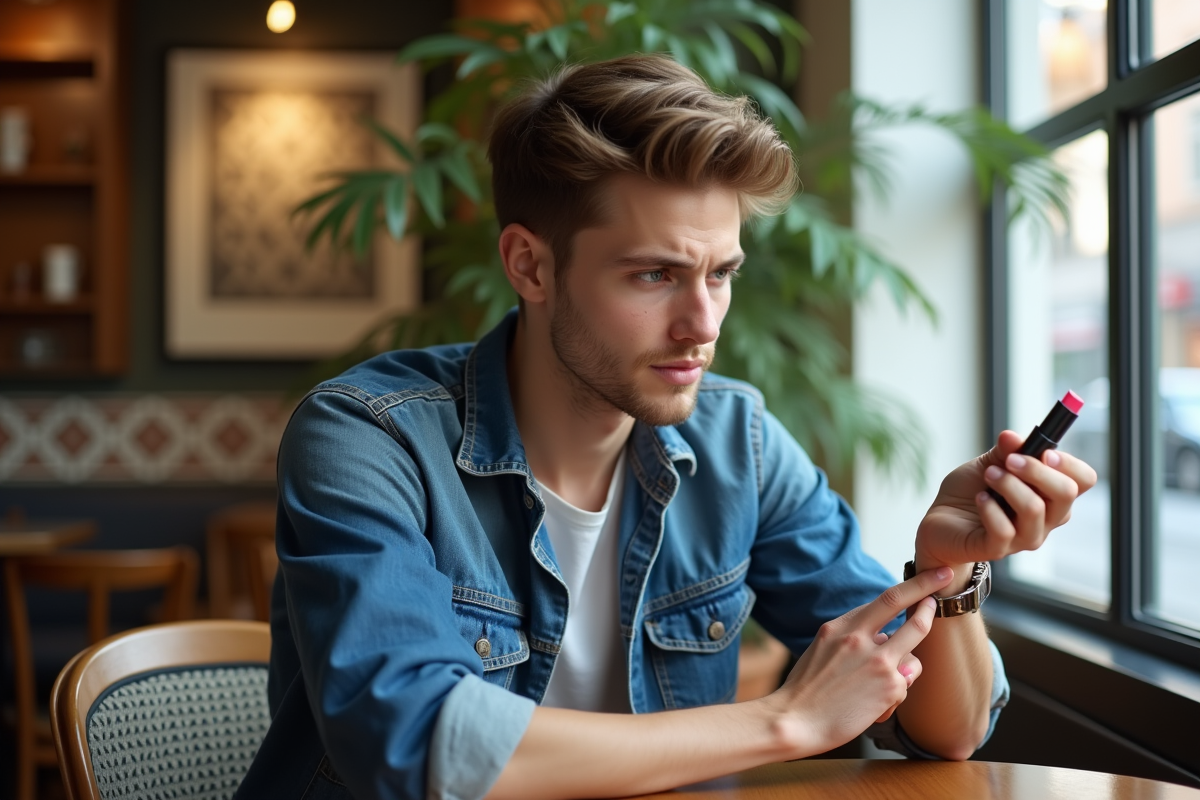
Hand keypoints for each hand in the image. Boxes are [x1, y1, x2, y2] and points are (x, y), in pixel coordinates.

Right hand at [766, 567, 953, 755]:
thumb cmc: (805, 689)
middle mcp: (860, 639)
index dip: (917, 585)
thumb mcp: (823, 648)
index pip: (888, 599)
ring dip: (904, 671)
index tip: (936, 574)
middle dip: (932, 604)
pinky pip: (905, 687)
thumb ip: (853, 637)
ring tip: (878, 689)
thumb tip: (885, 636)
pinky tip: (871, 708)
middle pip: (913, 617)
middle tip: (946, 591)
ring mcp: (877, 663)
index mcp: (841, 626)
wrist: (793, 720)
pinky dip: (893, 697)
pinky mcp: (889, 688)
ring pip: (914, 657)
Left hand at [915, 431, 1097, 580]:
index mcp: (1050, 494)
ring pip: (1034, 509)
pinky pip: (1004, 530)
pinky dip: (990, 508)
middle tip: (1009, 460)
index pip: (1083, 479)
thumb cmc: (971, 492)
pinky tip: (979, 499)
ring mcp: (1024, 537)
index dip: (1070, 464)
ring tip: (988, 476)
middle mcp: (1045, 519)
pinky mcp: (998, 549)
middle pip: (1066, 493)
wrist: (941, 520)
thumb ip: (1005, 451)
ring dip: (1008, 485)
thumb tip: (1013, 437)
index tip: (1044, 452)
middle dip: (1037, 470)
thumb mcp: (988, 464)